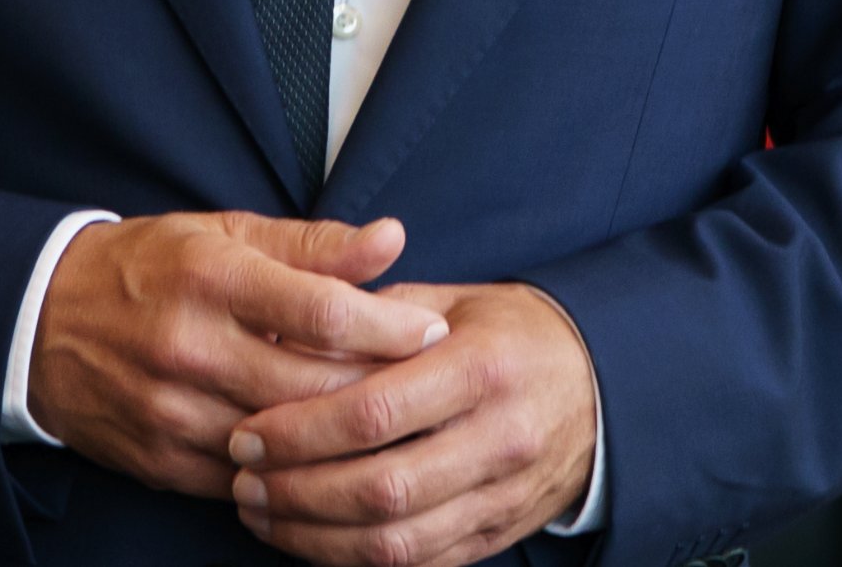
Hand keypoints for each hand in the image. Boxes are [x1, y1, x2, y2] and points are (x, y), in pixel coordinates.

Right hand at [24, 213, 451, 499]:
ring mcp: (173, 409)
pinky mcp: (161, 459)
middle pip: (316, 383)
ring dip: (342, 437)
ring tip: (386, 424)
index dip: (391, 324)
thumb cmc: (147, 269)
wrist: (38, 323)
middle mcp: (191, 344)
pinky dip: (291, 471)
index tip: (432, 328)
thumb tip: (393, 239)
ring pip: (289, 441)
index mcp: (209, 275)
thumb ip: (311, 245)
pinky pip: (249, 480)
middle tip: (428, 384)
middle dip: (383, 387)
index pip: (323, 309)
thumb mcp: (220, 234)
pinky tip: (320, 456)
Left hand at [227, 281, 597, 566]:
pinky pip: (422, 563)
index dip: (300, 429)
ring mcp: (503, 495)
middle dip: (297, 490)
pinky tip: (309, 538)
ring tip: (260, 511)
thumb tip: (280, 339)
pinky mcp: (500, 533)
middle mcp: (498, 439)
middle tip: (243, 477)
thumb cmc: (503, 332)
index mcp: (479, 368)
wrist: (599, 382)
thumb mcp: (447, 301)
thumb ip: (370, 319)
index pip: (374, 412)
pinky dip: (356, 560)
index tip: (248, 430)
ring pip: (397, 540)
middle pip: (381, 487)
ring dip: (315, 535)